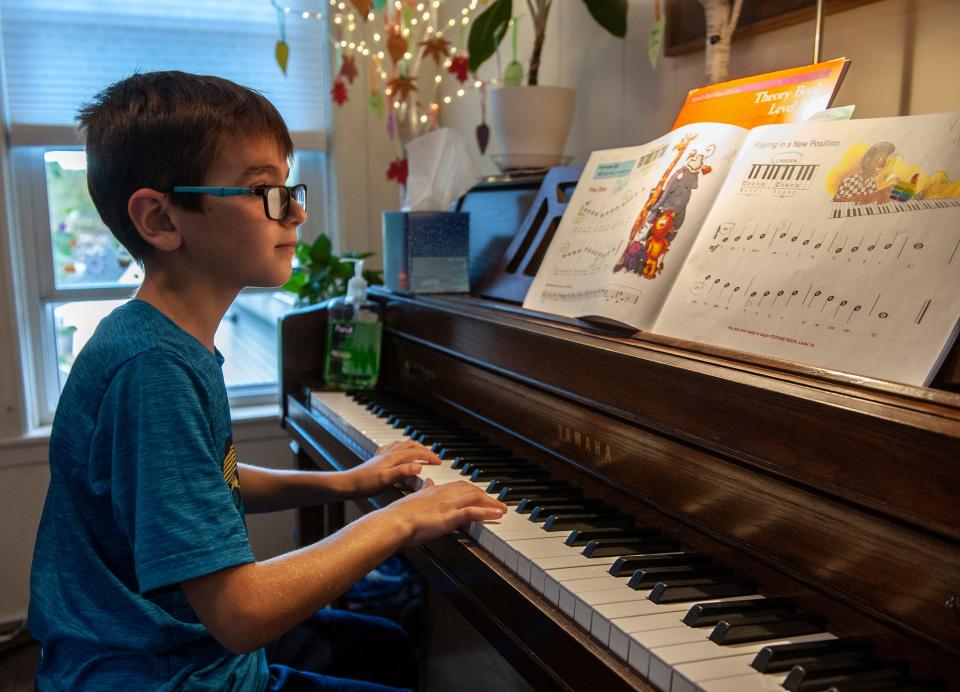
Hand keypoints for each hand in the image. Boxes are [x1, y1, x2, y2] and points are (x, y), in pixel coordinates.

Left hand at [341, 439, 441, 497]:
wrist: (347, 484)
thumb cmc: (365, 484)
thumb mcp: (386, 480)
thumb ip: (403, 472)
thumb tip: (419, 466)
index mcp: (394, 457)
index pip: (417, 452)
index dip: (430, 456)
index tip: (439, 462)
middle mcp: (389, 453)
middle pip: (411, 445)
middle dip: (425, 449)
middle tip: (433, 457)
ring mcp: (383, 455)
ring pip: (402, 445)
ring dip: (414, 447)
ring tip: (421, 452)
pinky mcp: (377, 459)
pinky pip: (392, 448)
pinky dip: (401, 449)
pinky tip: (399, 454)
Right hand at [382, 480, 506, 546]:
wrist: (393, 522)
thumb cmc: (398, 515)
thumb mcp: (413, 499)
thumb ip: (424, 491)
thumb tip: (429, 483)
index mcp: (434, 490)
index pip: (458, 485)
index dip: (472, 489)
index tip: (480, 493)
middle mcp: (443, 494)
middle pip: (471, 489)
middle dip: (486, 495)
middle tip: (496, 501)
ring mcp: (447, 505)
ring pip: (475, 498)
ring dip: (491, 503)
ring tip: (502, 509)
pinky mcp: (449, 517)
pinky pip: (473, 512)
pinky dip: (488, 512)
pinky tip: (497, 515)